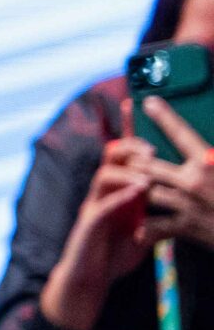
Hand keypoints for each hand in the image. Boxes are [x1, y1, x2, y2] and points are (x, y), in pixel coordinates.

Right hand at [39, 134, 156, 329]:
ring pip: (103, 177)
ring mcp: (92, 208)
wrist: (89, 281)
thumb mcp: (141, 233)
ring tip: (148, 178)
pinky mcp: (88, 226)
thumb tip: (180, 211)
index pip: (120, 159)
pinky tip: (136, 193)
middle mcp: (100, 195)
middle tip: (151, 150)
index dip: (130, 138)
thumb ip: (154, 218)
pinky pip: (102, 207)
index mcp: (113, 193)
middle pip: (108, 159)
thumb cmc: (113, 256)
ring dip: (127, 174)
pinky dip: (119, 198)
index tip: (145, 123)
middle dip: (129, 149)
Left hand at [138, 95, 213, 251]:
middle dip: (134, 158)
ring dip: (134, 187)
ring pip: (146, 191)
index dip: (163, 116)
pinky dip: (145, 228)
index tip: (148, 102)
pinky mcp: (187, 227)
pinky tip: (137, 227)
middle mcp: (193, 181)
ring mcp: (187, 205)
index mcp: (209, 162)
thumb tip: (209, 146)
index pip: (180, 133)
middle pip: (149, 164)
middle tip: (125, 152)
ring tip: (125, 182)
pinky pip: (156, 226)